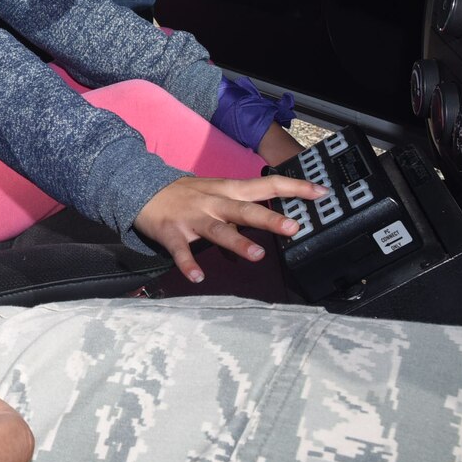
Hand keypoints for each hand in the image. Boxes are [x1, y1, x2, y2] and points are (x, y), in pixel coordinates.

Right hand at [133, 174, 323, 282]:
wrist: (141, 188)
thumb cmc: (185, 194)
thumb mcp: (216, 192)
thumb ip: (242, 208)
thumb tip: (272, 221)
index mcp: (227, 190)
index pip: (266, 185)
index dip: (294, 188)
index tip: (321, 193)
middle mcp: (213, 202)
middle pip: (245, 209)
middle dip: (269, 219)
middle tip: (293, 228)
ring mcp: (192, 217)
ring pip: (218, 230)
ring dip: (237, 242)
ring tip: (256, 256)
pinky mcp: (172, 232)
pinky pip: (182, 250)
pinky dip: (189, 263)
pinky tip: (198, 277)